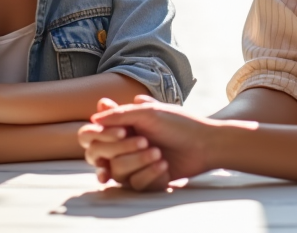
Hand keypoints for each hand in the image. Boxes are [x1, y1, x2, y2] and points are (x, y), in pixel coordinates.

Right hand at [79, 96, 214, 190]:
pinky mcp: (143, 181)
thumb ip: (119, 114)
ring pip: (117, 171)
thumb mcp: (149, 112)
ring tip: (158, 154)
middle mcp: (122, 145)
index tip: (123, 131)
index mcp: (121, 125)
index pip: (92, 135)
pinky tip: (163, 165)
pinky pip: (134, 184)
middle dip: (124, 149)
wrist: (203, 145)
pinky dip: (150, 174)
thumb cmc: (178, 124)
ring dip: (139, 161)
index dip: (103, 136)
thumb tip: (94, 118)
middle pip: (100, 155)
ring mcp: (132, 164)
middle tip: (146, 141)